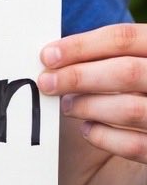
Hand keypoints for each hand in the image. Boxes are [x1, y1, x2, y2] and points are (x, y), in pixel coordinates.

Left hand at [38, 22, 146, 164]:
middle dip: (80, 76)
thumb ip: (104, 56)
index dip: (82, 45)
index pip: (124, 38)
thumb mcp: (130, 62)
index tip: (48, 55)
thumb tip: (54, 56)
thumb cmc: (137, 87)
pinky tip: (87, 129)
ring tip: (67, 106)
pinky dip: (105, 137)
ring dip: (88, 106)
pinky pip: (136, 146)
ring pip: (130, 109)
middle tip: (47, 82)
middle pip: (127, 72)